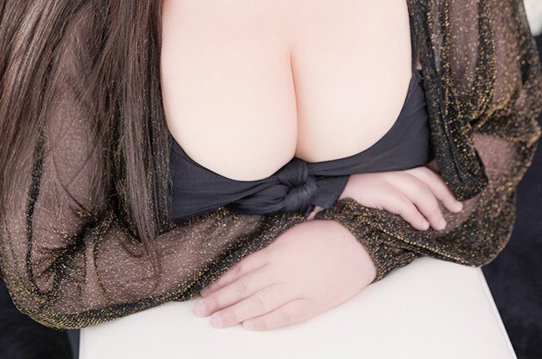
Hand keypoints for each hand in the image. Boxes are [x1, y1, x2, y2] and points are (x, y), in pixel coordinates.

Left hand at [194, 219, 376, 330]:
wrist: (358, 242)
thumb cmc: (326, 232)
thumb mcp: (292, 234)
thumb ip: (272, 250)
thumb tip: (251, 263)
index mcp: (275, 251)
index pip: (241, 270)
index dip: (221, 282)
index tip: (206, 291)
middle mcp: (280, 271)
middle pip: (243, 288)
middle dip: (219, 300)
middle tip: (200, 310)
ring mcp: (295, 288)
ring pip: (257, 304)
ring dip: (234, 313)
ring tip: (216, 321)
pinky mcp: (311, 303)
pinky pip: (284, 315)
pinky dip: (265, 322)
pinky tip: (249, 325)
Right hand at [309, 163, 463, 230]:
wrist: (320, 201)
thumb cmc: (348, 199)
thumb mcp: (374, 187)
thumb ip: (394, 188)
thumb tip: (423, 203)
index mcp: (387, 164)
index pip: (421, 168)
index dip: (441, 183)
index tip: (453, 198)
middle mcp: (384, 166)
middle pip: (424, 176)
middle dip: (443, 194)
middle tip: (455, 209)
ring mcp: (378, 176)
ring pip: (417, 190)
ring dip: (432, 209)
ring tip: (438, 224)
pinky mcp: (373, 190)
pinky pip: (402, 203)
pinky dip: (416, 215)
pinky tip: (421, 226)